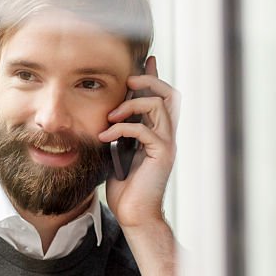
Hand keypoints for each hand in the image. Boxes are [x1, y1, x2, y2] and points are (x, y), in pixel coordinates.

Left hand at [99, 56, 180, 228]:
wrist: (135, 215)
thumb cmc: (125, 188)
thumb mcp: (118, 153)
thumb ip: (119, 133)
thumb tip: (108, 114)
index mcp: (158, 132)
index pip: (162, 97)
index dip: (154, 77)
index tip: (146, 60)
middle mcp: (167, 135)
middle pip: (170, 94)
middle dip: (149, 81)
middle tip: (128, 81)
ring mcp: (167, 144)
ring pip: (160, 106)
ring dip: (133, 104)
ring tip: (111, 114)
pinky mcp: (161, 155)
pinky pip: (144, 130)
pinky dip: (122, 128)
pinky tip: (105, 136)